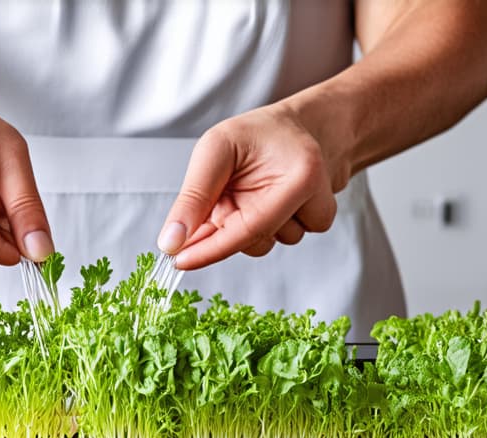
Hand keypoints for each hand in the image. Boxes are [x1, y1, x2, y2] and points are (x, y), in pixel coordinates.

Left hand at [157, 104, 341, 269]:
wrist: (297, 128)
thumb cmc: (259, 133)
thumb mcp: (215, 149)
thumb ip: (193, 198)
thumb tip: (172, 241)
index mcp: (299, 176)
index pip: (249, 229)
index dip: (210, 250)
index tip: (179, 260)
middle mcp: (313, 197)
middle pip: (256, 242)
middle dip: (226, 230)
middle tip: (218, 198)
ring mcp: (314, 212)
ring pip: (264, 245)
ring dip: (245, 224)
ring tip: (249, 187)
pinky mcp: (310, 222)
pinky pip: (275, 240)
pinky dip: (261, 225)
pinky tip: (263, 199)